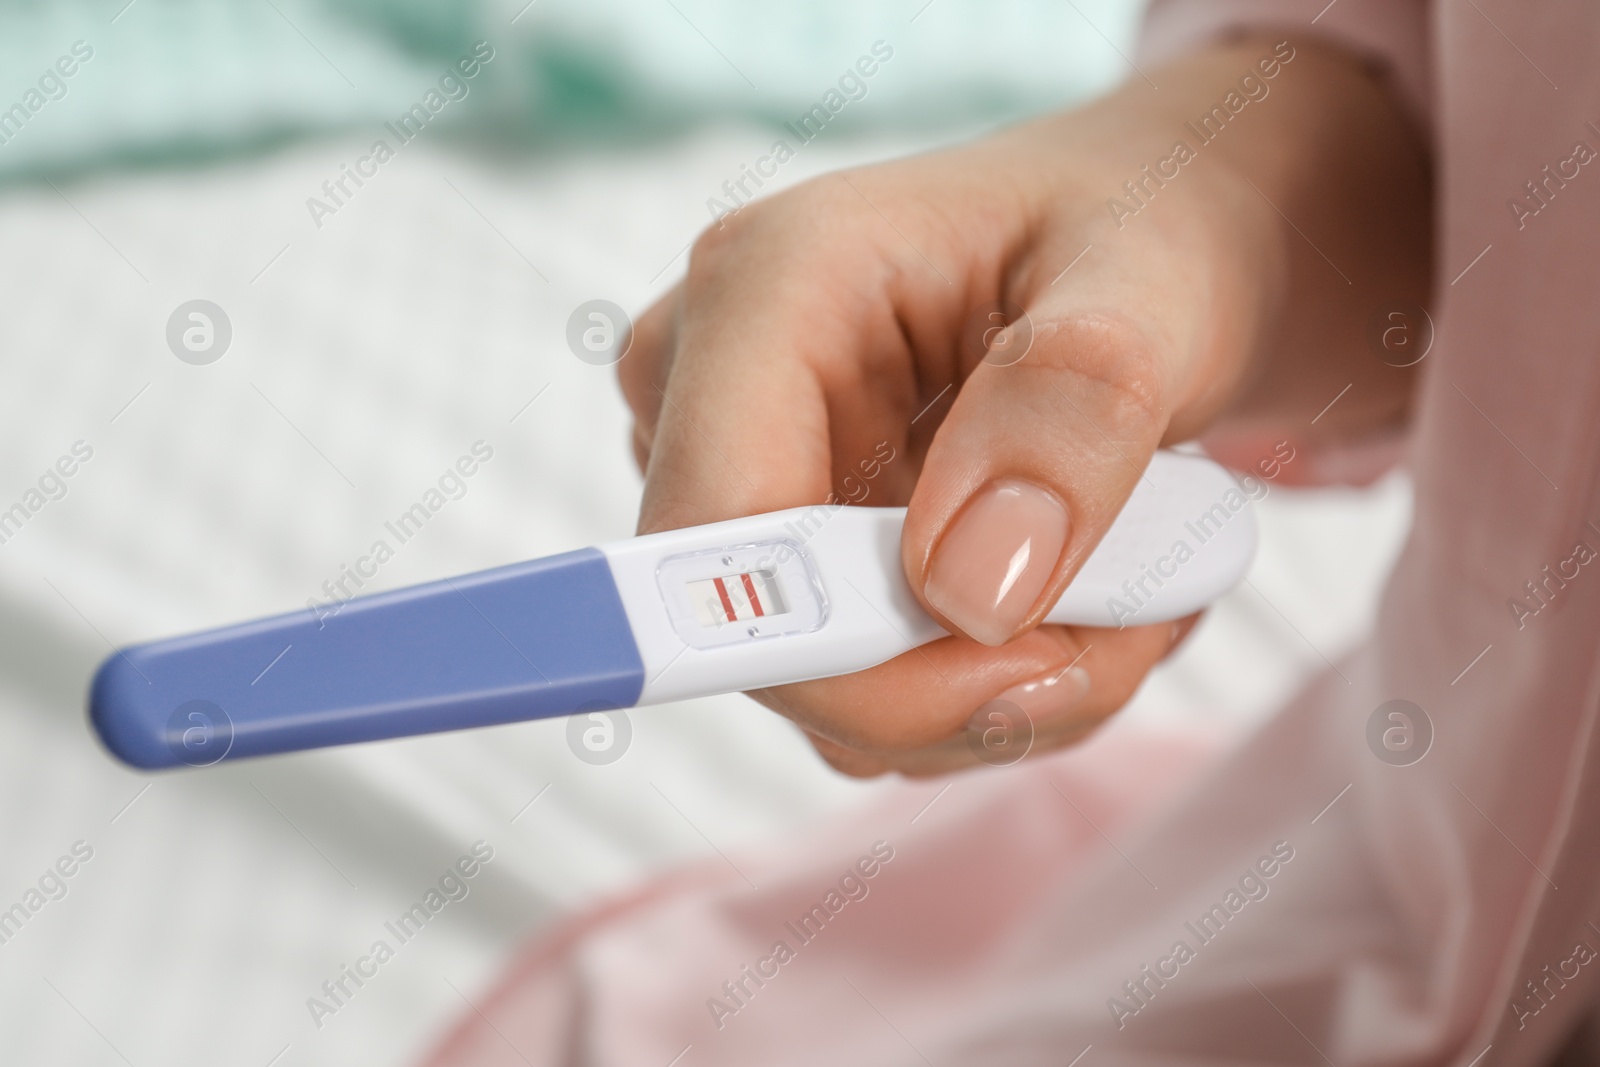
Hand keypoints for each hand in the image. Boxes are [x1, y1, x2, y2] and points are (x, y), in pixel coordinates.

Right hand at [618, 37, 1428, 775]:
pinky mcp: (794, 550)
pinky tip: (1077, 591)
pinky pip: (868, 693)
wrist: (1157, 244)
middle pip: (766, 638)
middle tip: (1133, 621)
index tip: (1029, 669)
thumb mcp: (1155, 291)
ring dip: (1002, 687)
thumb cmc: (1147, 228)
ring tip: (1130, 583)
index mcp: (766, 285)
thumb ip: (1072, 415)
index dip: (844, 650)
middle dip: (964, 681)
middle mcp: (716, 386)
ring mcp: (748, 476)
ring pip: (831, 692)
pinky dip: (989, 683)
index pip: (716, 531)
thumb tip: (964, 593)